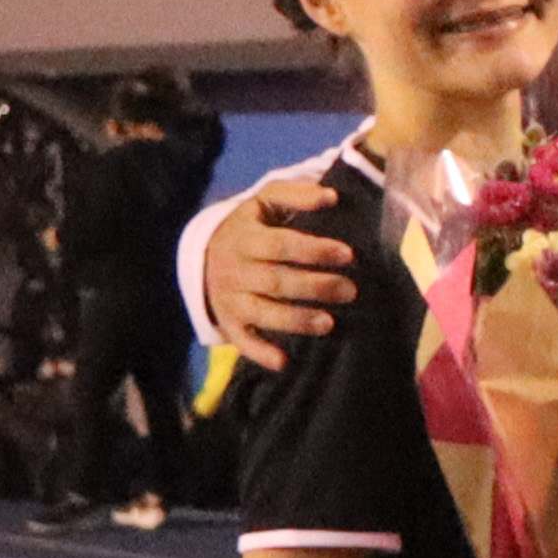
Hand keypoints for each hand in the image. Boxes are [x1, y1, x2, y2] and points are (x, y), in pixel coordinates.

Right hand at [202, 168, 364, 366]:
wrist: (206, 254)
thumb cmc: (251, 226)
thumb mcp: (264, 202)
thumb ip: (295, 195)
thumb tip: (331, 197)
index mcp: (243, 237)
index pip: (281, 244)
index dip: (315, 250)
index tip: (349, 254)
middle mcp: (233, 269)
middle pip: (276, 280)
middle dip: (315, 286)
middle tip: (352, 290)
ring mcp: (230, 298)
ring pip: (262, 312)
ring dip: (296, 320)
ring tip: (329, 324)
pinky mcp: (229, 321)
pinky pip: (242, 340)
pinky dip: (260, 352)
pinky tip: (283, 362)